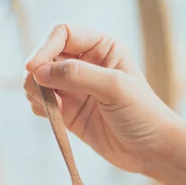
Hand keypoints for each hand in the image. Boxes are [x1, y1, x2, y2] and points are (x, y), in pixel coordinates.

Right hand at [23, 23, 177, 173]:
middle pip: (46, 56)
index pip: (62, 34)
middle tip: (36, 91)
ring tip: (48, 106)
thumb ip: (77, 75)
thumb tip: (39, 71)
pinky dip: (39, 107)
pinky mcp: (70, 113)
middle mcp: (87, 64)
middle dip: (36, 72)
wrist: (152, 151)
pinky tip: (50, 116)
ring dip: (35, 90)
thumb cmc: (142, 114)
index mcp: (102, 47)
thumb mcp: (114, 88)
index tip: (33, 69)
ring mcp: (76, 90)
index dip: (45, 48)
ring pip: (40, 81)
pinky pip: (43, 104)